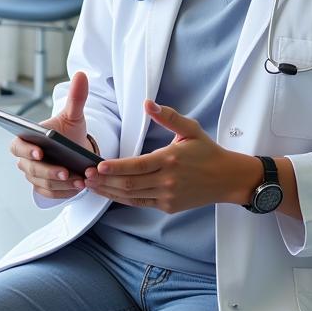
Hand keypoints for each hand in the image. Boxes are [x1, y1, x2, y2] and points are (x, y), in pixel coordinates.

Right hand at [11, 70, 89, 199]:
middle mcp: (25, 159)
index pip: (18, 146)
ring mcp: (34, 176)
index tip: (39, 152)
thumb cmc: (69, 132)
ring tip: (79, 180)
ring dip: (60, 183)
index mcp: (26, 139)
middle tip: (66, 171)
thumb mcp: (74, 115)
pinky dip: (63, 192)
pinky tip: (78, 187)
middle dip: (50, 171)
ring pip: (42, 183)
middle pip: (31, 169)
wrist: (76, 151)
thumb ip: (76, 97)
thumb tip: (81, 75)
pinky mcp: (44, 188)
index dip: (27, 150)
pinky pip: (50, 194)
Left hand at [82, 99, 256, 212]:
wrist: (227, 178)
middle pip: (130, 183)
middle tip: (85, 174)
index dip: (116, 167)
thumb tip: (148, 103)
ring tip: (90, 184)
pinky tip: (108, 192)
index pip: (137, 165)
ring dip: (109, 191)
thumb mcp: (190, 128)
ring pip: (132, 196)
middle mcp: (167, 181)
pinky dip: (122, 199)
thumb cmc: (206, 151)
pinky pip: (139, 203)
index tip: (98, 165)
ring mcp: (167, 196)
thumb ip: (168, 116)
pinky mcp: (167, 206)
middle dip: (105, 180)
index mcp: (170, 160)